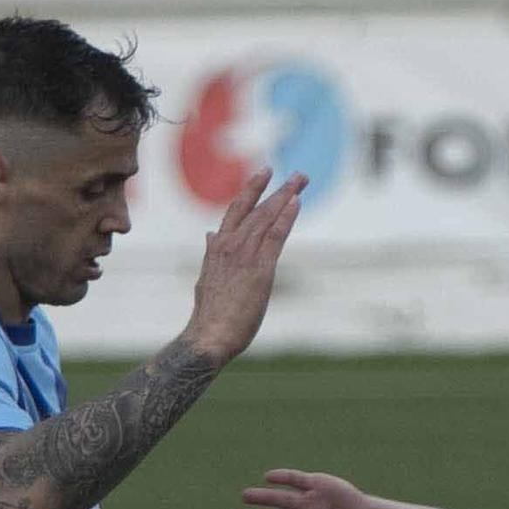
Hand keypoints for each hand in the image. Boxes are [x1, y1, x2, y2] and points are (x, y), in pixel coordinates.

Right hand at [183, 167, 306, 365]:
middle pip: (258, 209)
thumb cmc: (210, 315)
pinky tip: (296, 203)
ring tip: (301, 181)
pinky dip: (286, 218)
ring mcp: (245, 255)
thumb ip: (212, 254)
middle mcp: (230, 244)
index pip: (237, 210)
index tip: (265, 173)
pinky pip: (275, 236)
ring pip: (268, 217)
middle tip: (299, 176)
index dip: (252, 189)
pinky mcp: (260, 269)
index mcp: (217, 247)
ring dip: (286, 197)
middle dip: (279, 190)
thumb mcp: (207, 277)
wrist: (209, 335)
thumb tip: (211, 235)